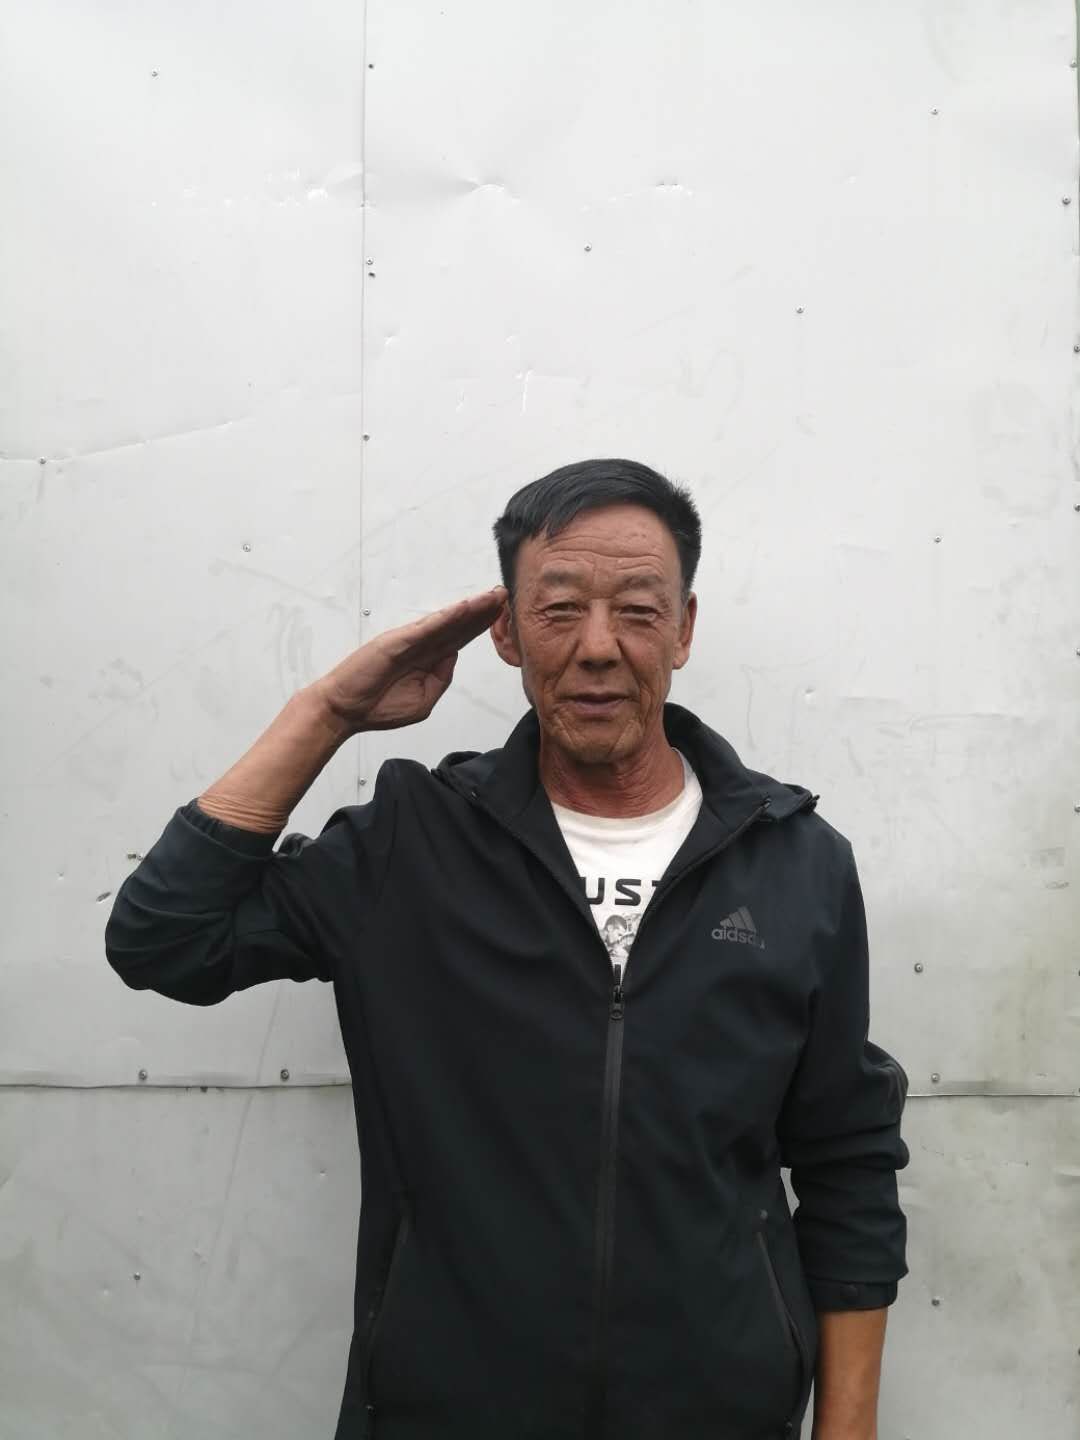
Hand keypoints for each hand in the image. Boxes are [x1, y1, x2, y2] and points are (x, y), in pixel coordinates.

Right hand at [312, 588, 506, 734]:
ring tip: (493, 596)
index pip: (460, 639)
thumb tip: (452, 657)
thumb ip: (441, 679)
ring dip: (471, 609)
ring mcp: (409, 641)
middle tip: (504, 594)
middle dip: (483, 611)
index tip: (503, 613)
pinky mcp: (397, 642)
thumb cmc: (377, 706)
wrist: (345, 711)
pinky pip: (427, 628)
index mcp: (427, 661)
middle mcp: (421, 646)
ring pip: (447, 622)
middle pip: (458, 625)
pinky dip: (447, 618)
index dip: (481, 626)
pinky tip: (465, 608)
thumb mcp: (423, 701)